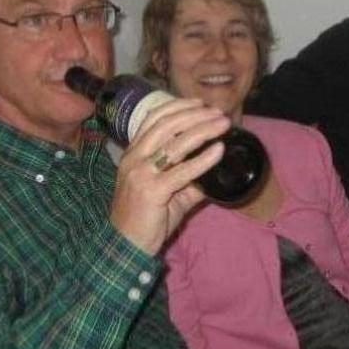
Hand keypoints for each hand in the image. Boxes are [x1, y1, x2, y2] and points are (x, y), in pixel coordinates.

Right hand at [110, 97, 230, 254]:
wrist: (126, 244)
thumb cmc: (145, 217)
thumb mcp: (167, 191)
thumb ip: (189, 179)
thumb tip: (214, 169)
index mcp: (134, 153)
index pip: (153, 118)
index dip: (178, 106)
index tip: (200, 103)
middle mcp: (134, 158)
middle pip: (166, 125)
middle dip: (195, 115)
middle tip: (218, 113)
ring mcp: (141, 173)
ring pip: (175, 143)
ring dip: (203, 130)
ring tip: (222, 125)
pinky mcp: (151, 191)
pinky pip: (182, 171)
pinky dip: (203, 159)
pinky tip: (218, 151)